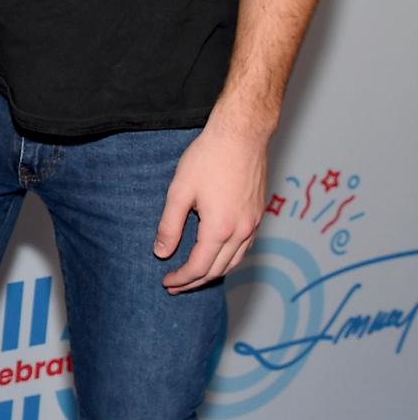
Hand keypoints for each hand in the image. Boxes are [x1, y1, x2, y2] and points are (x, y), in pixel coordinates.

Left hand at [155, 115, 267, 289]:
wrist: (242, 134)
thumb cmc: (209, 157)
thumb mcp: (179, 191)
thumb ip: (169, 225)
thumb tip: (161, 253)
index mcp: (220, 229)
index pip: (199, 267)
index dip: (181, 279)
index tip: (166, 282)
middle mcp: (241, 231)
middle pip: (217, 270)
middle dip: (195, 281)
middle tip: (175, 285)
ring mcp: (253, 223)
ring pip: (234, 261)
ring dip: (213, 272)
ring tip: (194, 276)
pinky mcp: (258, 213)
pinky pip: (245, 247)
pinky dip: (229, 258)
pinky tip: (216, 254)